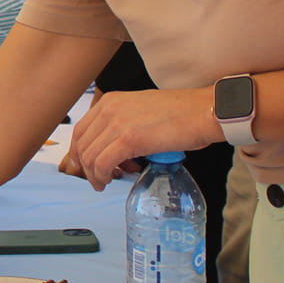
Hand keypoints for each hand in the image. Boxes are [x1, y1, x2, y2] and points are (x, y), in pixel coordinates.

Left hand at [61, 88, 220, 187]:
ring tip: (106, 182)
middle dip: (86, 167)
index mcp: (111, 101)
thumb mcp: (142, 111)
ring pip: (89, 156)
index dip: (80, 152)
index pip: (81, 130)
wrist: (203, 111)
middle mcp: (110, 109)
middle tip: (98, 178)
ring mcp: (117, 123)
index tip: (87, 165)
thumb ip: (123, 125)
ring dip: (94, 175)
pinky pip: (102, 164)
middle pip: (82, 145)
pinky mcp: (128, 139)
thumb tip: (115, 150)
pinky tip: (109, 180)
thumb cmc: (181, 114)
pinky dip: (102, 176)